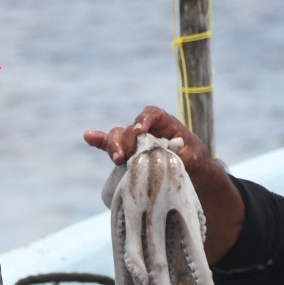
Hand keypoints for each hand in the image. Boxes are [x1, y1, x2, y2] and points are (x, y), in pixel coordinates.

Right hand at [83, 106, 211, 175]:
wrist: (191, 170)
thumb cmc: (193, 158)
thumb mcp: (194, 157)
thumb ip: (183, 154)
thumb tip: (171, 155)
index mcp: (164, 123)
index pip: (151, 114)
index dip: (143, 120)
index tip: (140, 131)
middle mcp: (146, 129)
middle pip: (129, 129)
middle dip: (125, 141)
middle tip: (124, 157)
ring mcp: (134, 141)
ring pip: (118, 137)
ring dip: (112, 146)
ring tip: (117, 159)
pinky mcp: (127, 153)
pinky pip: (110, 146)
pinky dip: (99, 142)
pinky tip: (89, 137)